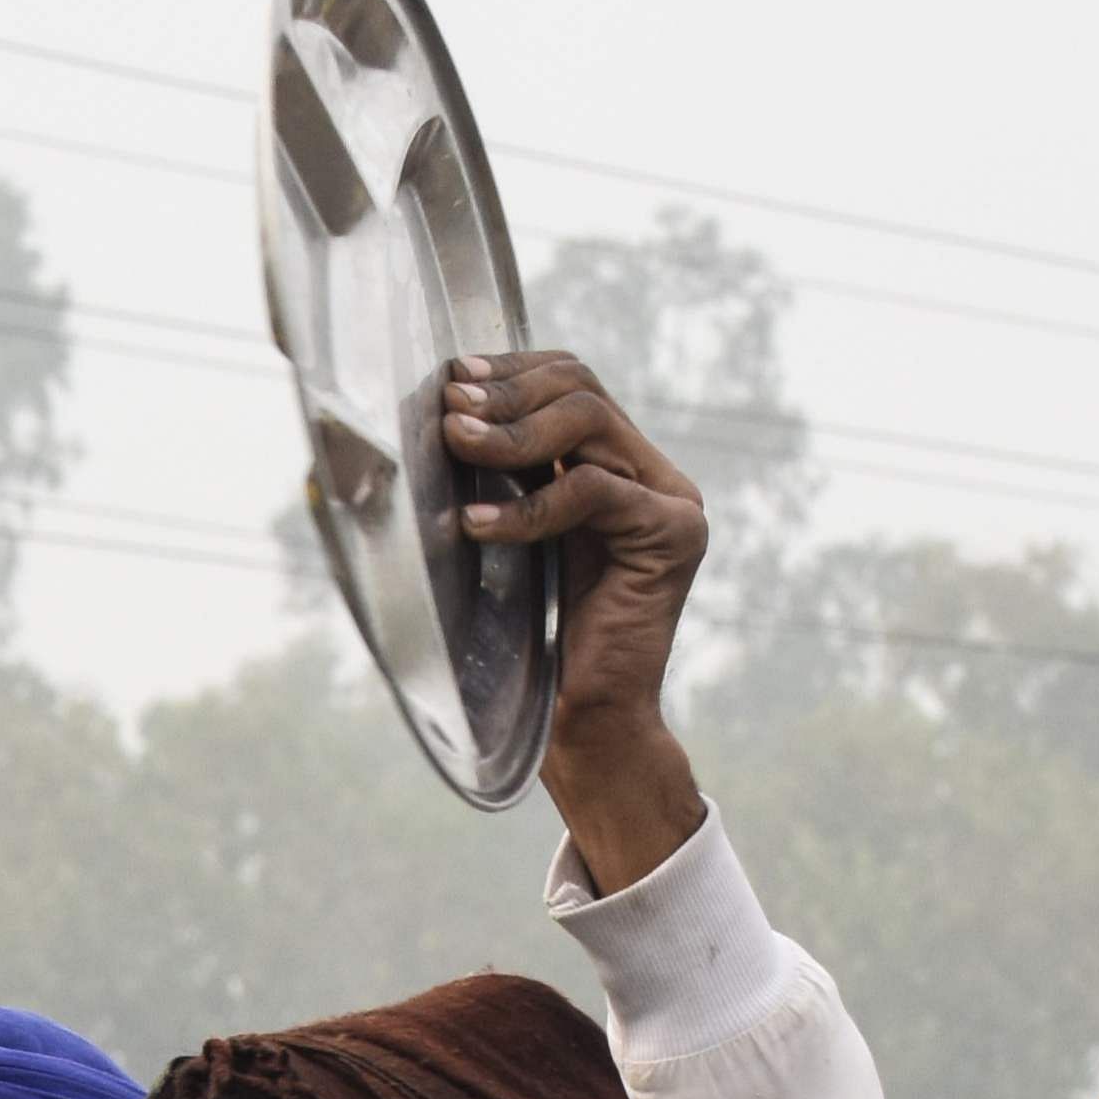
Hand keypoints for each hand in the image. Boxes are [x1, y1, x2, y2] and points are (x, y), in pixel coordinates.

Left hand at [442, 349, 715, 893]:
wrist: (577, 726)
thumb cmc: (527, 645)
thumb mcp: (498, 539)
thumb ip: (486, 477)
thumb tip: (425, 420)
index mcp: (614, 465)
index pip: (567, 382)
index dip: (508, 371)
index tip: (451, 381)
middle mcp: (649, 474)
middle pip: (580, 387)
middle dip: (505, 393)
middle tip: (449, 410)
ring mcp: (669, 500)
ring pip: (589, 420)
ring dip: (512, 431)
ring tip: (457, 443)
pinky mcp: (673, 534)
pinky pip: (592, 490)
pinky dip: (527, 503)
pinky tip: (477, 522)